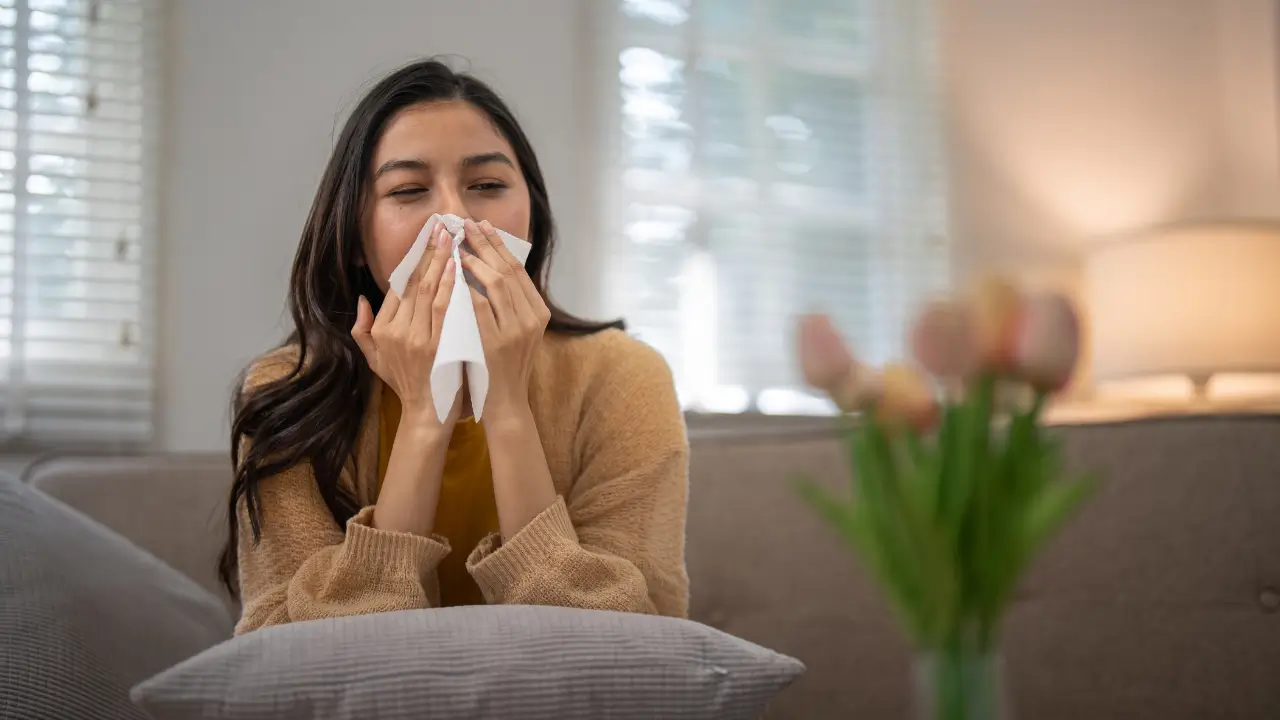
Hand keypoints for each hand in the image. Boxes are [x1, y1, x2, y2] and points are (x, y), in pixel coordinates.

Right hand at [352, 222, 462, 429]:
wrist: (428, 415)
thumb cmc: (407, 385)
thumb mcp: (376, 360)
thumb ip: (363, 330)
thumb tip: (362, 300)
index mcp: (382, 330)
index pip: (398, 287)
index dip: (413, 260)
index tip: (426, 239)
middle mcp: (395, 332)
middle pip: (412, 282)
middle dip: (427, 251)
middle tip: (440, 226)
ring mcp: (416, 338)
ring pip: (427, 290)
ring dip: (439, 261)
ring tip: (450, 237)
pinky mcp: (436, 346)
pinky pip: (443, 308)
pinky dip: (448, 285)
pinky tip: (456, 266)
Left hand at [459, 219, 549, 422]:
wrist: (505, 403)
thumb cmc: (503, 365)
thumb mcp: (516, 331)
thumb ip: (509, 303)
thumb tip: (490, 266)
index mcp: (537, 312)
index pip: (517, 269)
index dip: (498, 244)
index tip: (482, 225)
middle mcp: (532, 318)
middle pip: (508, 270)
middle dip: (485, 243)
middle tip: (465, 223)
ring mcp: (516, 331)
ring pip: (497, 284)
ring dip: (476, 261)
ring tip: (457, 245)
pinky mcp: (496, 342)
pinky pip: (480, 307)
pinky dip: (467, 288)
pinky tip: (452, 274)